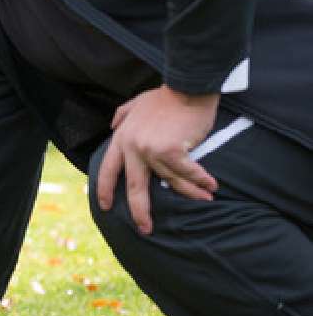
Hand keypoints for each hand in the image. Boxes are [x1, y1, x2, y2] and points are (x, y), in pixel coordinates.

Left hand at [96, 85, 219, 234]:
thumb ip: (122, 115)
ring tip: (204, 199)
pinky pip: (187, 173)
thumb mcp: (136, 103)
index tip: (105, 207)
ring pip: (169, 181)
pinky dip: (200, 180)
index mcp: (122, 138)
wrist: (186, 86)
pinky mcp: (169, 150)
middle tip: (145, 229)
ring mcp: (149, 149)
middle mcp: (132, 146)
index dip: (104, 189)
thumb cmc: (165, 97)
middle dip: (139, 211)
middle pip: (134, 186)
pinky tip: (211, 186)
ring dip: (190, 192)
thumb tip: (113, 126)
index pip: (107, 169)